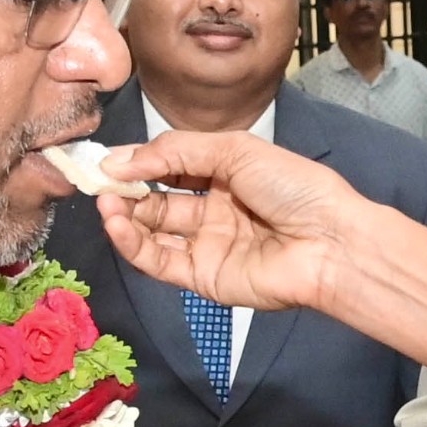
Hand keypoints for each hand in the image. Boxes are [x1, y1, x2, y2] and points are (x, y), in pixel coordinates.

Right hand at [96, 130, 375, 313]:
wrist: (330, 241)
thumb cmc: (296, 189)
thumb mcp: (234, 150)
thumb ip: (175, 152)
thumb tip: (121, 159)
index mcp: (227, 175)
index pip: (170, 166)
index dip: (138, 162)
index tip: (106, 158)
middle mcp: (216, 210)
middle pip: (155, 199)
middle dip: (125, 189)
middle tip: (96, 181)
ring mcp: (209, 244)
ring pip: (152, 231)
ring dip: (124, 216)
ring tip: (108, 202)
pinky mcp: (204, 277)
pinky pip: (158, 261)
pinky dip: (133, 244)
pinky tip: (118, 223)